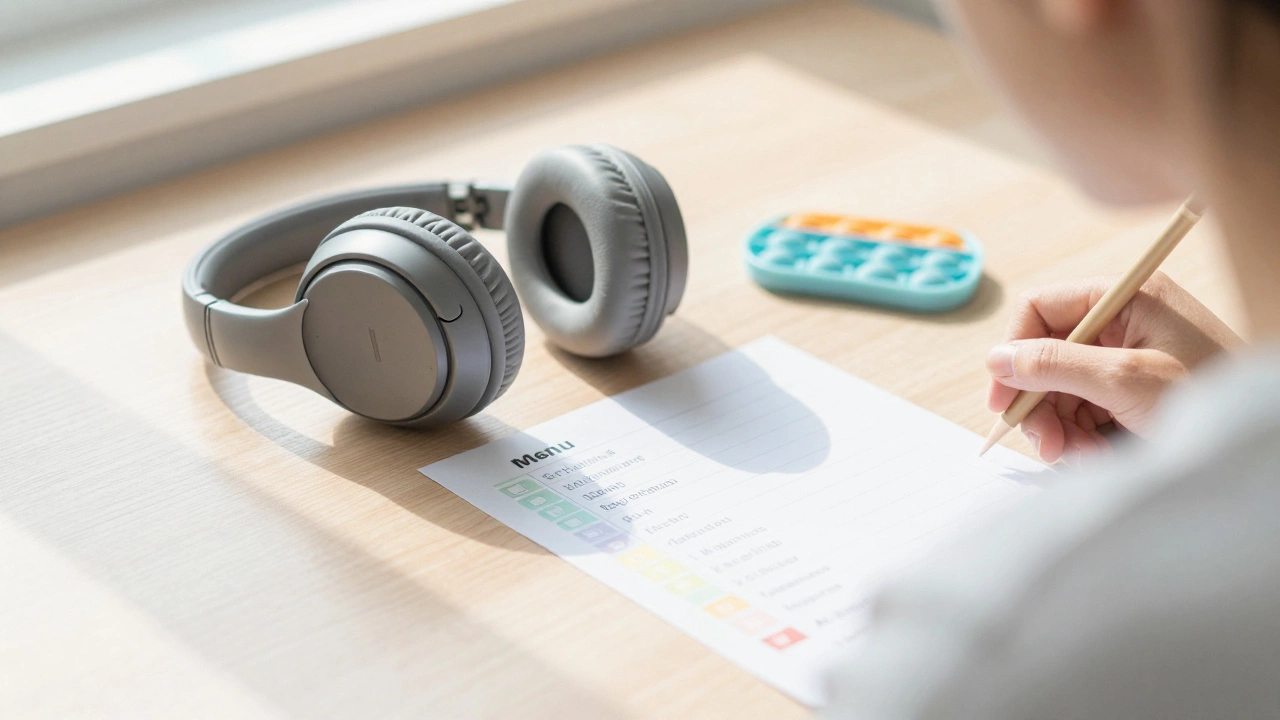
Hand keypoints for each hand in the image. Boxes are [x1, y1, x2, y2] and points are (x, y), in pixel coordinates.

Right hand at [986, 272, 1239, 464]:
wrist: (1262, 439)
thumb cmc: (1211, 397)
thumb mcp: (1125, 380)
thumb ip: (1056, 365)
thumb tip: (996, 358)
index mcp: (1124, 298)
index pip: (1041, 309)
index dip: (1013, 352)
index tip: (1003, 400)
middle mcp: (1123, 322)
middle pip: (1047, 357)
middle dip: (1042, 405)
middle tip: (1049, 446)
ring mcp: (1128, 358)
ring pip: (1062, 390)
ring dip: (1063, 429)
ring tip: (1086, 457)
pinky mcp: (1133, 391)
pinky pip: (1085, 411)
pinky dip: (1084, 438)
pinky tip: (1101, 456)